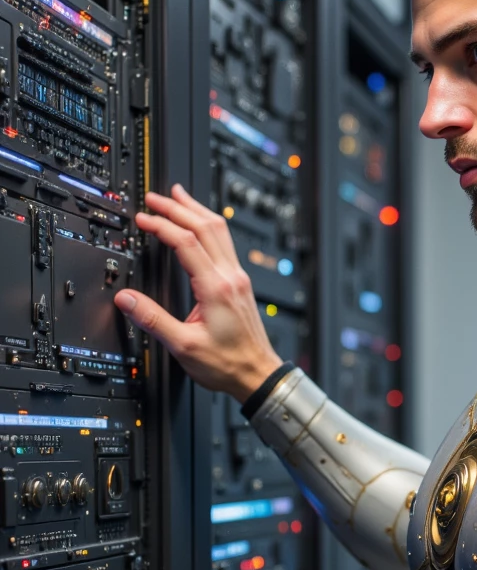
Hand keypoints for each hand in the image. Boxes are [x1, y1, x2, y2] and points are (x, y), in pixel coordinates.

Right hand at [114, 184, 282, 400]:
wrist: (257, 374)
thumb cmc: (227, 364)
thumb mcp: (183, 346)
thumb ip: (153, 320)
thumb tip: (126, 300)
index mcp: (215, 288)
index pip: (186, 242)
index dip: (162, 225)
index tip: (143, 218)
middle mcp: (230, 277)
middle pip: (205, 226)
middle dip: (178, 207)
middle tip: (155, 196)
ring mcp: (238, 278)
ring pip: (219, 230)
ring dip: (196, 210)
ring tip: (178, 195)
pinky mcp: (240, 283)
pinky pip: (225, 242)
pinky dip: (208, 225)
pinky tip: (200, 224)